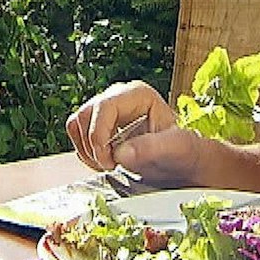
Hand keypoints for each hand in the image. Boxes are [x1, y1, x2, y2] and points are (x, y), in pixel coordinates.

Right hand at [65, 79, 205, 183]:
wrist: (182, 161)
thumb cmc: (182, 152)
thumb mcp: (175, 149)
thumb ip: (152, 148)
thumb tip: (121, 152)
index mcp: (138, 94)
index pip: (104, 106)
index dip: (99, 135)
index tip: (109, 160)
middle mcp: (119, 96)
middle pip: (86, 115)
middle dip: (93, 146)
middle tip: (110, 165)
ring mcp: (106, 108)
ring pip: (77, 123)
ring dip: (86, 149)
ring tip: (108, 164)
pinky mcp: (99, 122)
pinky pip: (77, 133)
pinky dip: (84, 151)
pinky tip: (103, 161)